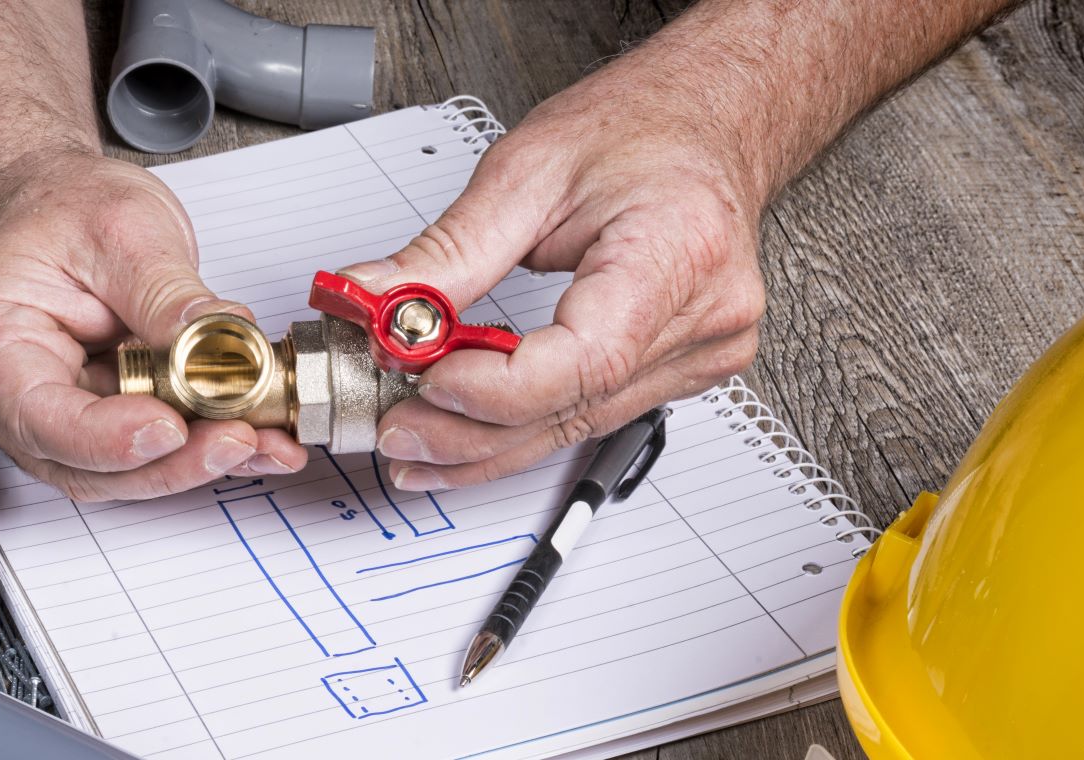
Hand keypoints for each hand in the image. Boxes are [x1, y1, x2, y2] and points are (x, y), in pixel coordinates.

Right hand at [0, 154, 308, 500]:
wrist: (63, 206)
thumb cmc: (65, 211)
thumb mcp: (122, 228)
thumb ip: (165, 292)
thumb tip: (217, 338)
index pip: (37, 415)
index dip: (105, 438)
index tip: (169, 427)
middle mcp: (10, 396)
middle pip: (83, 462)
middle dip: (169, 462)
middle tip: (239, 437)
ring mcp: (55, 418)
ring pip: (124, 470)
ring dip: (197, 462)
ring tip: (263, 438)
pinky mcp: (103, 424)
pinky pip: (152, 451)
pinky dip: (205, 447)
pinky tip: (258, 437)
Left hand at [342, 76, 768, 490]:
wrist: (709, 122)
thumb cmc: (639, 129)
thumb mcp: (528, 168)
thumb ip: (450, 249)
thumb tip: (374, 299)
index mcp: (678, 250)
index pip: (587, 358)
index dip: (496, 386)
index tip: (423, 379)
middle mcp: (705, 315)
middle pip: (576, 407)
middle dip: (470, 430)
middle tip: (393, 426)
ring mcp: (705, 354)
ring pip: (579, 428)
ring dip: (488, 445)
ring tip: (415, 441)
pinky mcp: (687, 372)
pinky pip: (594, 417)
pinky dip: (525, 429)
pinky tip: (472, 439)